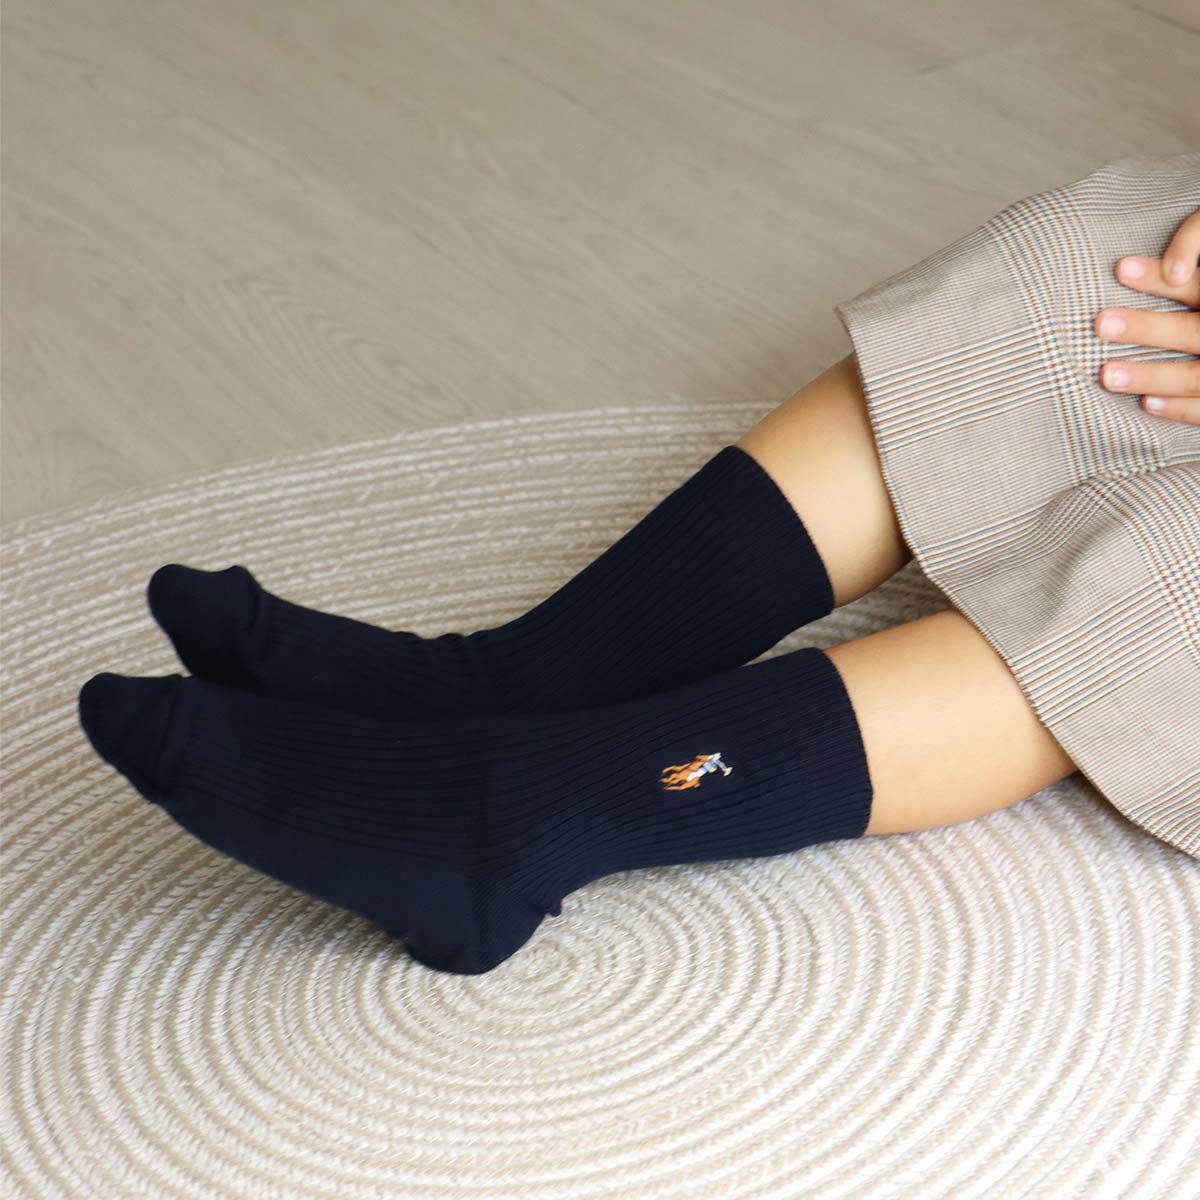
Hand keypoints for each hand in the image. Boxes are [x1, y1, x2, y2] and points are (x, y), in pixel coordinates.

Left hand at [1095, 208, 1199, 425]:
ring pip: (1198, 376)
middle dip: (1149, 328)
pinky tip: (1148, 403)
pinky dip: (1182, 408)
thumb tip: (1175, 271)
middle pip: (1195, 331)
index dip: (1161, 275)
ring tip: (1107, 374)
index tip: (1120, 268)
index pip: (1197, 285)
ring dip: (1152, 376)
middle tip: (1101, 323)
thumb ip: (1195, 241)